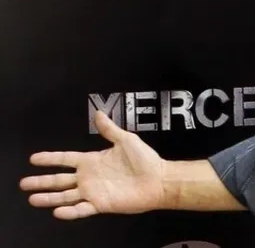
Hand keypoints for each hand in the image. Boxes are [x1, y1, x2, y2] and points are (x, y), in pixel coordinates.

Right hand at [19, 110, 167, 218]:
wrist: (159, 179)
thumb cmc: (146, 160)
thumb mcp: (126, 140)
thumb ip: (109, 129)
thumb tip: (98, 113)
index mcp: (92, 161)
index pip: (65, 159)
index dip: (50, 159)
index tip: (34, 159)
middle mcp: (89, 177)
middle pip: (59, 180)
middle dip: (41, 181)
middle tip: (24, 183)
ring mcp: (93, 192)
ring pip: (65, 196)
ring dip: (48, 198)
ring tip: (32, 198)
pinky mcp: (100, 204)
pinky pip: (81, 210)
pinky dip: (69, 212)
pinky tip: (57, 211)